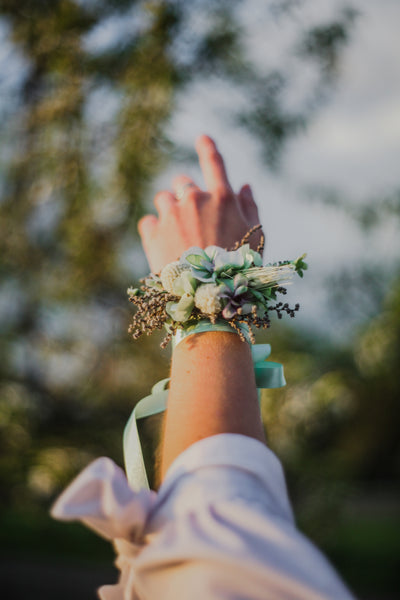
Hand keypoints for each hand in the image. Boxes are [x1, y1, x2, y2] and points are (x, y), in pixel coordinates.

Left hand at [138, 135, 261, 272]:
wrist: (209, 296)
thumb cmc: (239, 268)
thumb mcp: (255, 237)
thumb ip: (249, 207)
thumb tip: (245, 185)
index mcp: (221, 197)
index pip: (214, 163)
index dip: (207, 148)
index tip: (201, 137)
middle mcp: (194, 199)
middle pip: (183, 183)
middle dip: (186, 197)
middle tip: (193, 221)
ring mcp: (171, 215)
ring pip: (163, 200)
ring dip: (169, 212)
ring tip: (178, 238)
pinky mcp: (152, 233)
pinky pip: (149, 221)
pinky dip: (155, 230)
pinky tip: (165, 247)